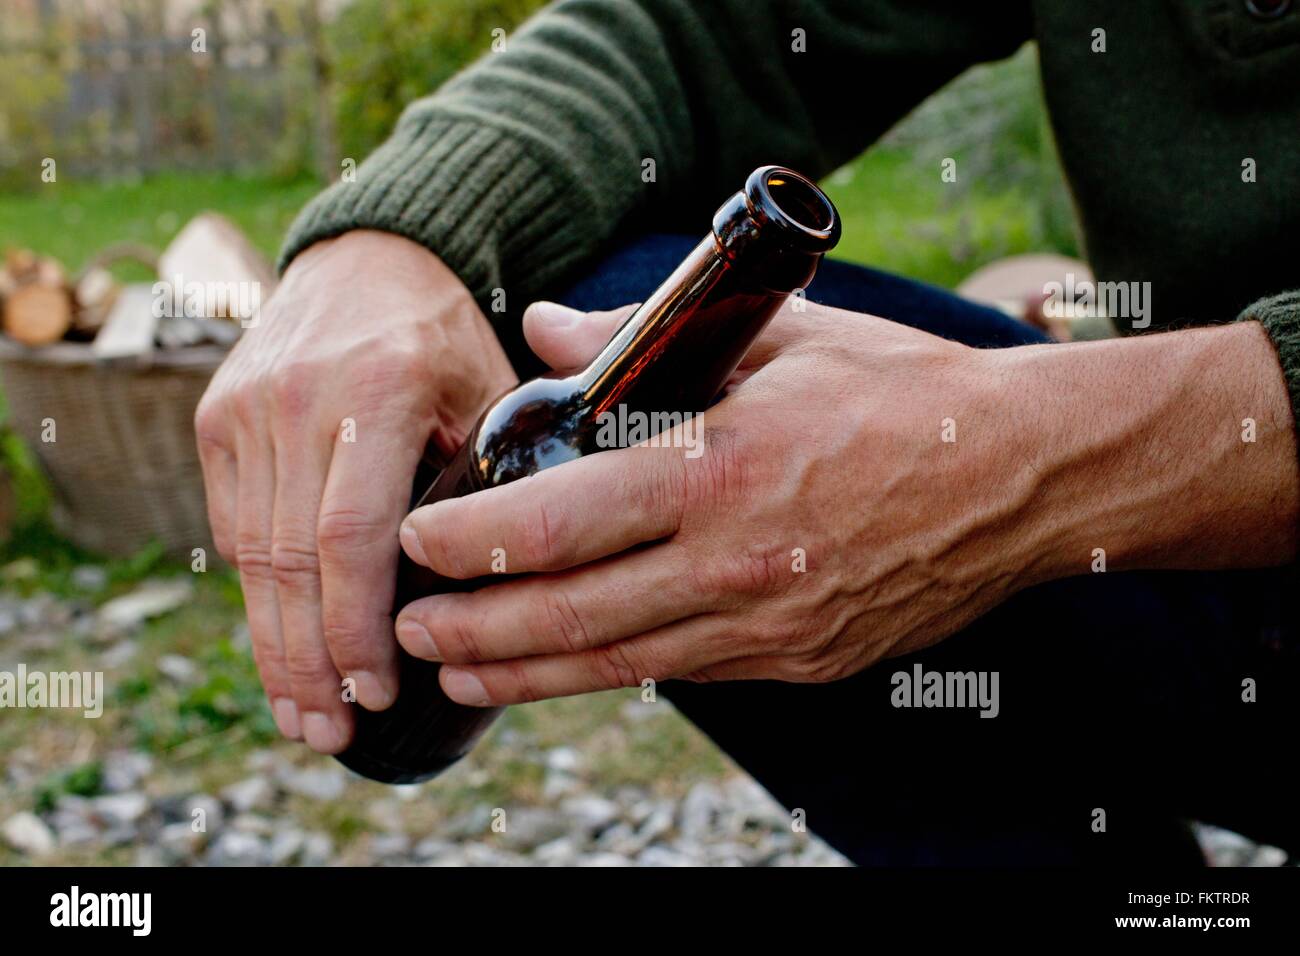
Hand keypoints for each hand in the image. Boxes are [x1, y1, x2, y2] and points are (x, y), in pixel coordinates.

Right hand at [195, 230, 515, 750]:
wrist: (364, 260)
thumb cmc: (444, 339)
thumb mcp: (489, 392)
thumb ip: (490, 481)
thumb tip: (494, 593)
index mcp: (381, 390)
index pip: (350, 534)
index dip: (357, 626)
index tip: (377, 694)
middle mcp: (298, 399)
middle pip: (289, 560)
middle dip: (308, 661)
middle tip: (329, 735)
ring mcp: (244, 408)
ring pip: (249, 555)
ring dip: (274, 645)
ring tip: (302, 716)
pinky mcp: (215, 420)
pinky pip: (232, 527)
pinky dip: (259, 595)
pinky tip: (282, 645)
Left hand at [394, 299, 1056, 704]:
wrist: (1024, 478)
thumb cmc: (907, 394)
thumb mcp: (781, 341)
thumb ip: (652, 337)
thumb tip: (552, 330)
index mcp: (723, 468)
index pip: (563, 519)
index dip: (474, 538)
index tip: (418, 540)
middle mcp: (736, 562)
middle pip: (570, 613)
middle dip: (473, 627)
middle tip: (408, 630)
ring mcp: (768, 625)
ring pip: (616, 664)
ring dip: (524, 671)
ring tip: (457, 674)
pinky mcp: (797, 661)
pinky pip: (682, 672)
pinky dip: (609, 673)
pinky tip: (566, 668)